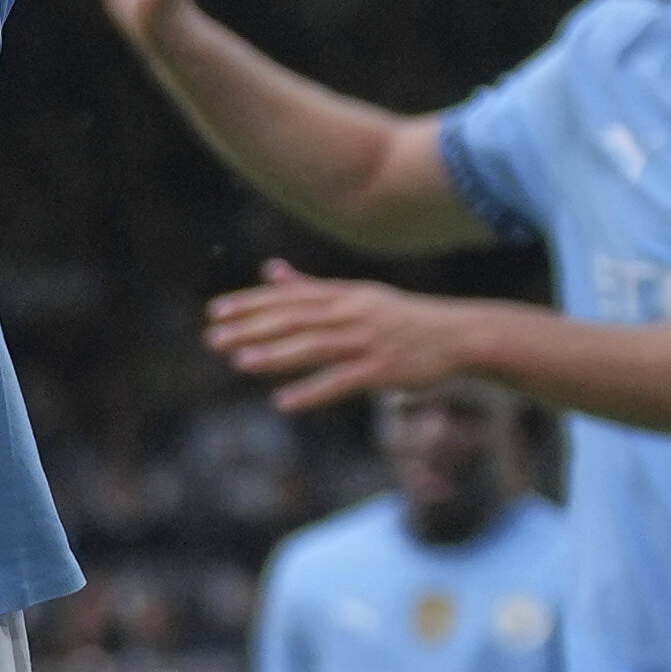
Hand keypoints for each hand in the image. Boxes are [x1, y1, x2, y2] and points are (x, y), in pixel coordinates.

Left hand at [207, 266, 488, 411]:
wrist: (457, 335)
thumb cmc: (399, 317)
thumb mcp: (355, 295)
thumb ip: (310, 287)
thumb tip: (269, 269)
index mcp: (342, 295)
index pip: (288, 298)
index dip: (250, 305)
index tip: (215, 313)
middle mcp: (351, 314)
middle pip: (295, 320)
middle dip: (252, 329)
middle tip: (213, 339)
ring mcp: (368, 341)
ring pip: (315, 347)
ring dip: (276, 356)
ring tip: (240, 363)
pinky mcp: (383, 370)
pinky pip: (342, 381)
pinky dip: (312, 391)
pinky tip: (283, 402)